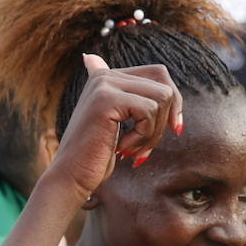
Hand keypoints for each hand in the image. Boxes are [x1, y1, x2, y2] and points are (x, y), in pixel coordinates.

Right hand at [48, 54, 183, 197]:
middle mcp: (104, 75)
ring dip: (153, 133)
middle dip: (165, 121)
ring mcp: (104, 84)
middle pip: (164, 86)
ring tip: (132, 150)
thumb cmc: (96, 156)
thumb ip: (131, 101)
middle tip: (146, 147)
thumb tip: (116, 69)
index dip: (175, 103)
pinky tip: (122, 149)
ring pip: (161, 98)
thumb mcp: (117, 124)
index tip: (174, 129)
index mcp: (107, 76)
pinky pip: (149, 111)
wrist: (71, 176)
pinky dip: (143, 136)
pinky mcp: (106, 98)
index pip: (159, 74)